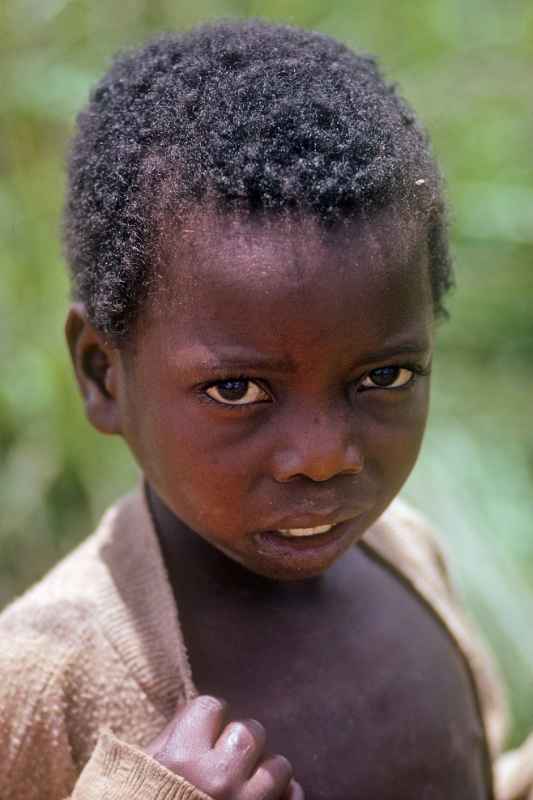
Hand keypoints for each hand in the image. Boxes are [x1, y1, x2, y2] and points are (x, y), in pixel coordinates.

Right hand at [145, 695, 303, 799]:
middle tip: (229, 756)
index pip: (211, 707)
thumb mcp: (144, 773)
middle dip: (241, 740)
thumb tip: (201, 715)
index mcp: (181, 759)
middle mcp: (216, 778)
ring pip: (278, 765)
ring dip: (264, 770)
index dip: (209, 719)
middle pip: (250, 731)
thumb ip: (172, 740)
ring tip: (247, 782)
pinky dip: (284, 796)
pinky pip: (292, 796)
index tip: (205, 731)